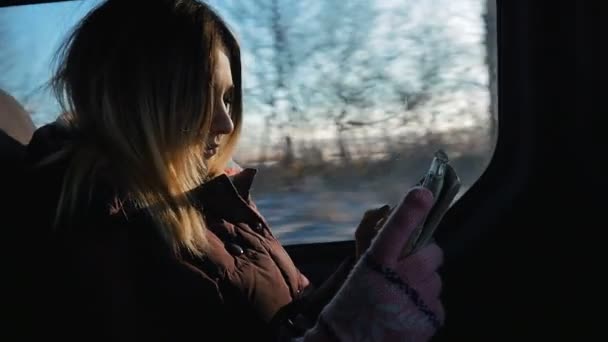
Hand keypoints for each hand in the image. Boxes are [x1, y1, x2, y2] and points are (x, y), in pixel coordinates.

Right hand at [298, 187, 444, 341]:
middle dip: (425, 256)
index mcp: (377, 262)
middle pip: (433, 252)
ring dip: (424, 284)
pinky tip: (407, 314)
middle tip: (407, 269)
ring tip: (401, 298)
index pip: (397, 229)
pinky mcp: (432, 318)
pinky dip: (425, 306)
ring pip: (436, 279)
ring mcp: (419, 299)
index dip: (411, 210)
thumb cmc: (351, 305)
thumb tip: (394, 216)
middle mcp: (401, 278)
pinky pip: (437, 303)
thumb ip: (378, 245)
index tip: (423, 192)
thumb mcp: (359, 270)